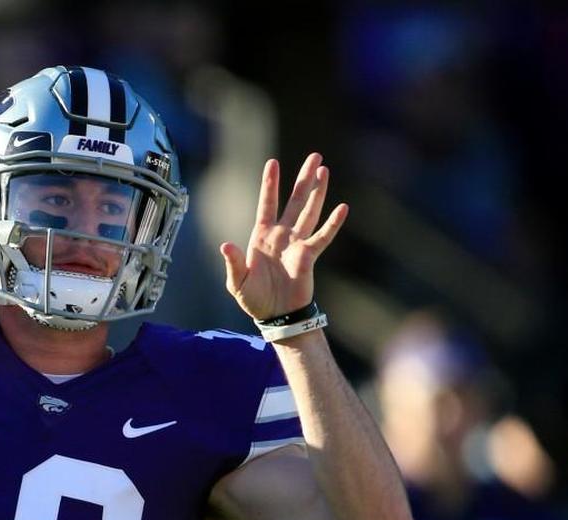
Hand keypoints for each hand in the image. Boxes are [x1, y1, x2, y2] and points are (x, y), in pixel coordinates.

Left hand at [219, 153, 346, 320]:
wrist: (275, 315)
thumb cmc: (254, 299)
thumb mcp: (237, 282)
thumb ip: (233, 262)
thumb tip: (225, 245)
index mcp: (261, 237)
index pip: (267, 204)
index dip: (270, 185)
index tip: (273, 163)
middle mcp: (281, 235)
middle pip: (294, 201)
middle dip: (303, 179)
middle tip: (315, 155)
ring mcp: (297, 244)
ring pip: (310, 212)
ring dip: (317, 192)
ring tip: (325, 171)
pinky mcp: (309, 257)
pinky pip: (323, 237)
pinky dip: (333, 223)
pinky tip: (342, 208)